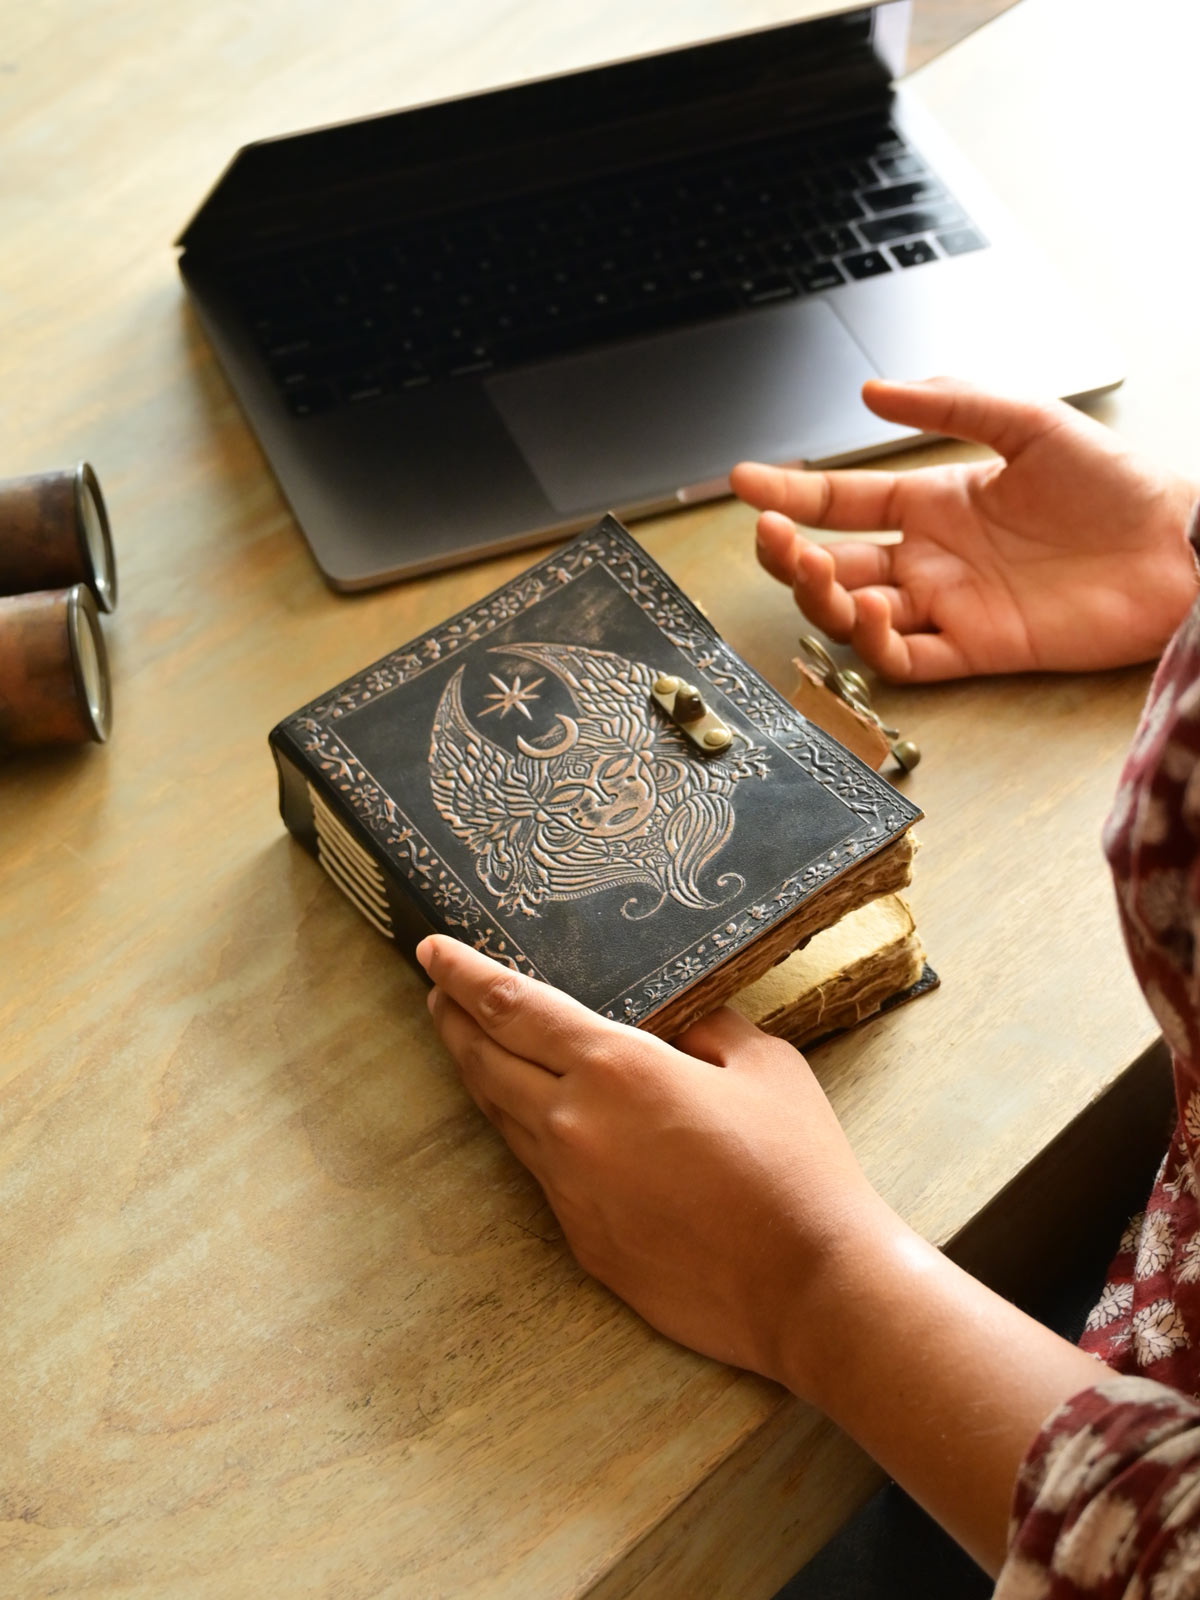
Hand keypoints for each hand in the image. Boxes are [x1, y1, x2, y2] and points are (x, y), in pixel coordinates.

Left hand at [417, 934, 889, 1389]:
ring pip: (502, 1116)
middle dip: (452, 1017)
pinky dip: (527, 1132)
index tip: (433, 951)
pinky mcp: (580, 1238)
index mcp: (615, 1067)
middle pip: (483, 1059)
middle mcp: (573, 1123)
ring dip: (481, 1074)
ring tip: (474, 1044)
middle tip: (438, 990)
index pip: (511, 1006)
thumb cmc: (797, 1167)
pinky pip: (539, 1170)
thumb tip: (680, 1021)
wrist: (806, 1285)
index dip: (464, 973)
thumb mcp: (764, 1065)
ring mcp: (569, 1188)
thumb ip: (709, 1029)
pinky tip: (540, 1121)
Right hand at [731, 376, 1199, 681]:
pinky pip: (910, 660)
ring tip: (819, 571)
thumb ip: (953, 404)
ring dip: (824, 598)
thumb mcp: (1032, 422)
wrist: (1178, 547)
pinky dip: (878, 647)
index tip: (746, 482)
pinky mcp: (978, 648)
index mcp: (937, 500)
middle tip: (771, 537)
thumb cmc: (1117, 483)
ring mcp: (951, 605)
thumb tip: (874, 389)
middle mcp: (933, 557)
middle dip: (790, 554)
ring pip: (857, 614)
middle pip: (834, 563)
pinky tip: (870, 615)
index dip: (791, 494)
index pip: (843, 502)